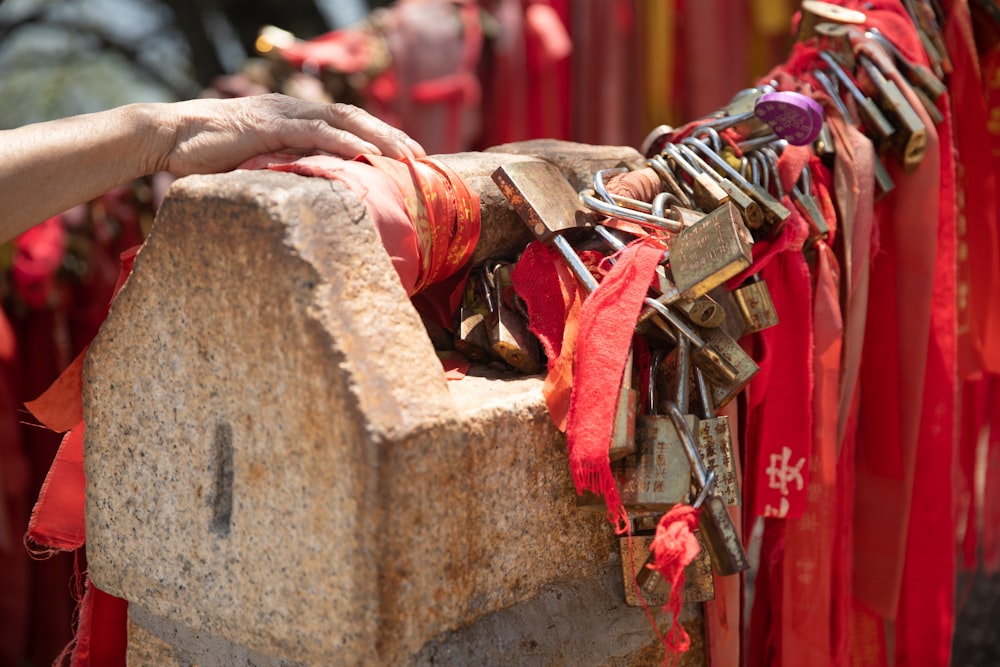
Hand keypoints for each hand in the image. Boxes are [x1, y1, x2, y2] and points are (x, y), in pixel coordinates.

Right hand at [155, 93, 426, 175]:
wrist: (165, 137)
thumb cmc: (205, 158)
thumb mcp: (254, 166)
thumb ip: (283, 172)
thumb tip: (310, 198)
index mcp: (292, 117)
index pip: (345, 122)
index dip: (378, 136)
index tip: (406, 157)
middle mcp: (292, 109)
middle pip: (353, 116)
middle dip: (391, 135)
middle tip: (421, 157)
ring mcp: (281, 114)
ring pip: (342, 119)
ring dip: (378, 136)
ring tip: (406, 156)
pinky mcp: (267, 125)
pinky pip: (314, 131)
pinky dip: (344, 142)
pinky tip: (368, 155)